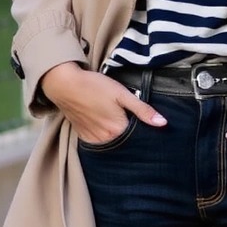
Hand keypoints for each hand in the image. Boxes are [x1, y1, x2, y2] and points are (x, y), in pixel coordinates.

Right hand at [40, 62, 165, 145]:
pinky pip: (99, 142)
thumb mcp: (122, 94)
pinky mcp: (84, 137)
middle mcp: (106, 139)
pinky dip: (104, 135)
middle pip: (125, 141)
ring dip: (116, 135)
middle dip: (130, 132)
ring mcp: (93, 140)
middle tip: (126, 115)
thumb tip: (163, 123)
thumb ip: (143, 110)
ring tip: (113, 118)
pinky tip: (103, 122)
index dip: (142, 128)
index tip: (141, 119)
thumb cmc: (94, 86)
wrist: (64, 85)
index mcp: (118, 130)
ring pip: (112, 142)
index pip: (138, 136)